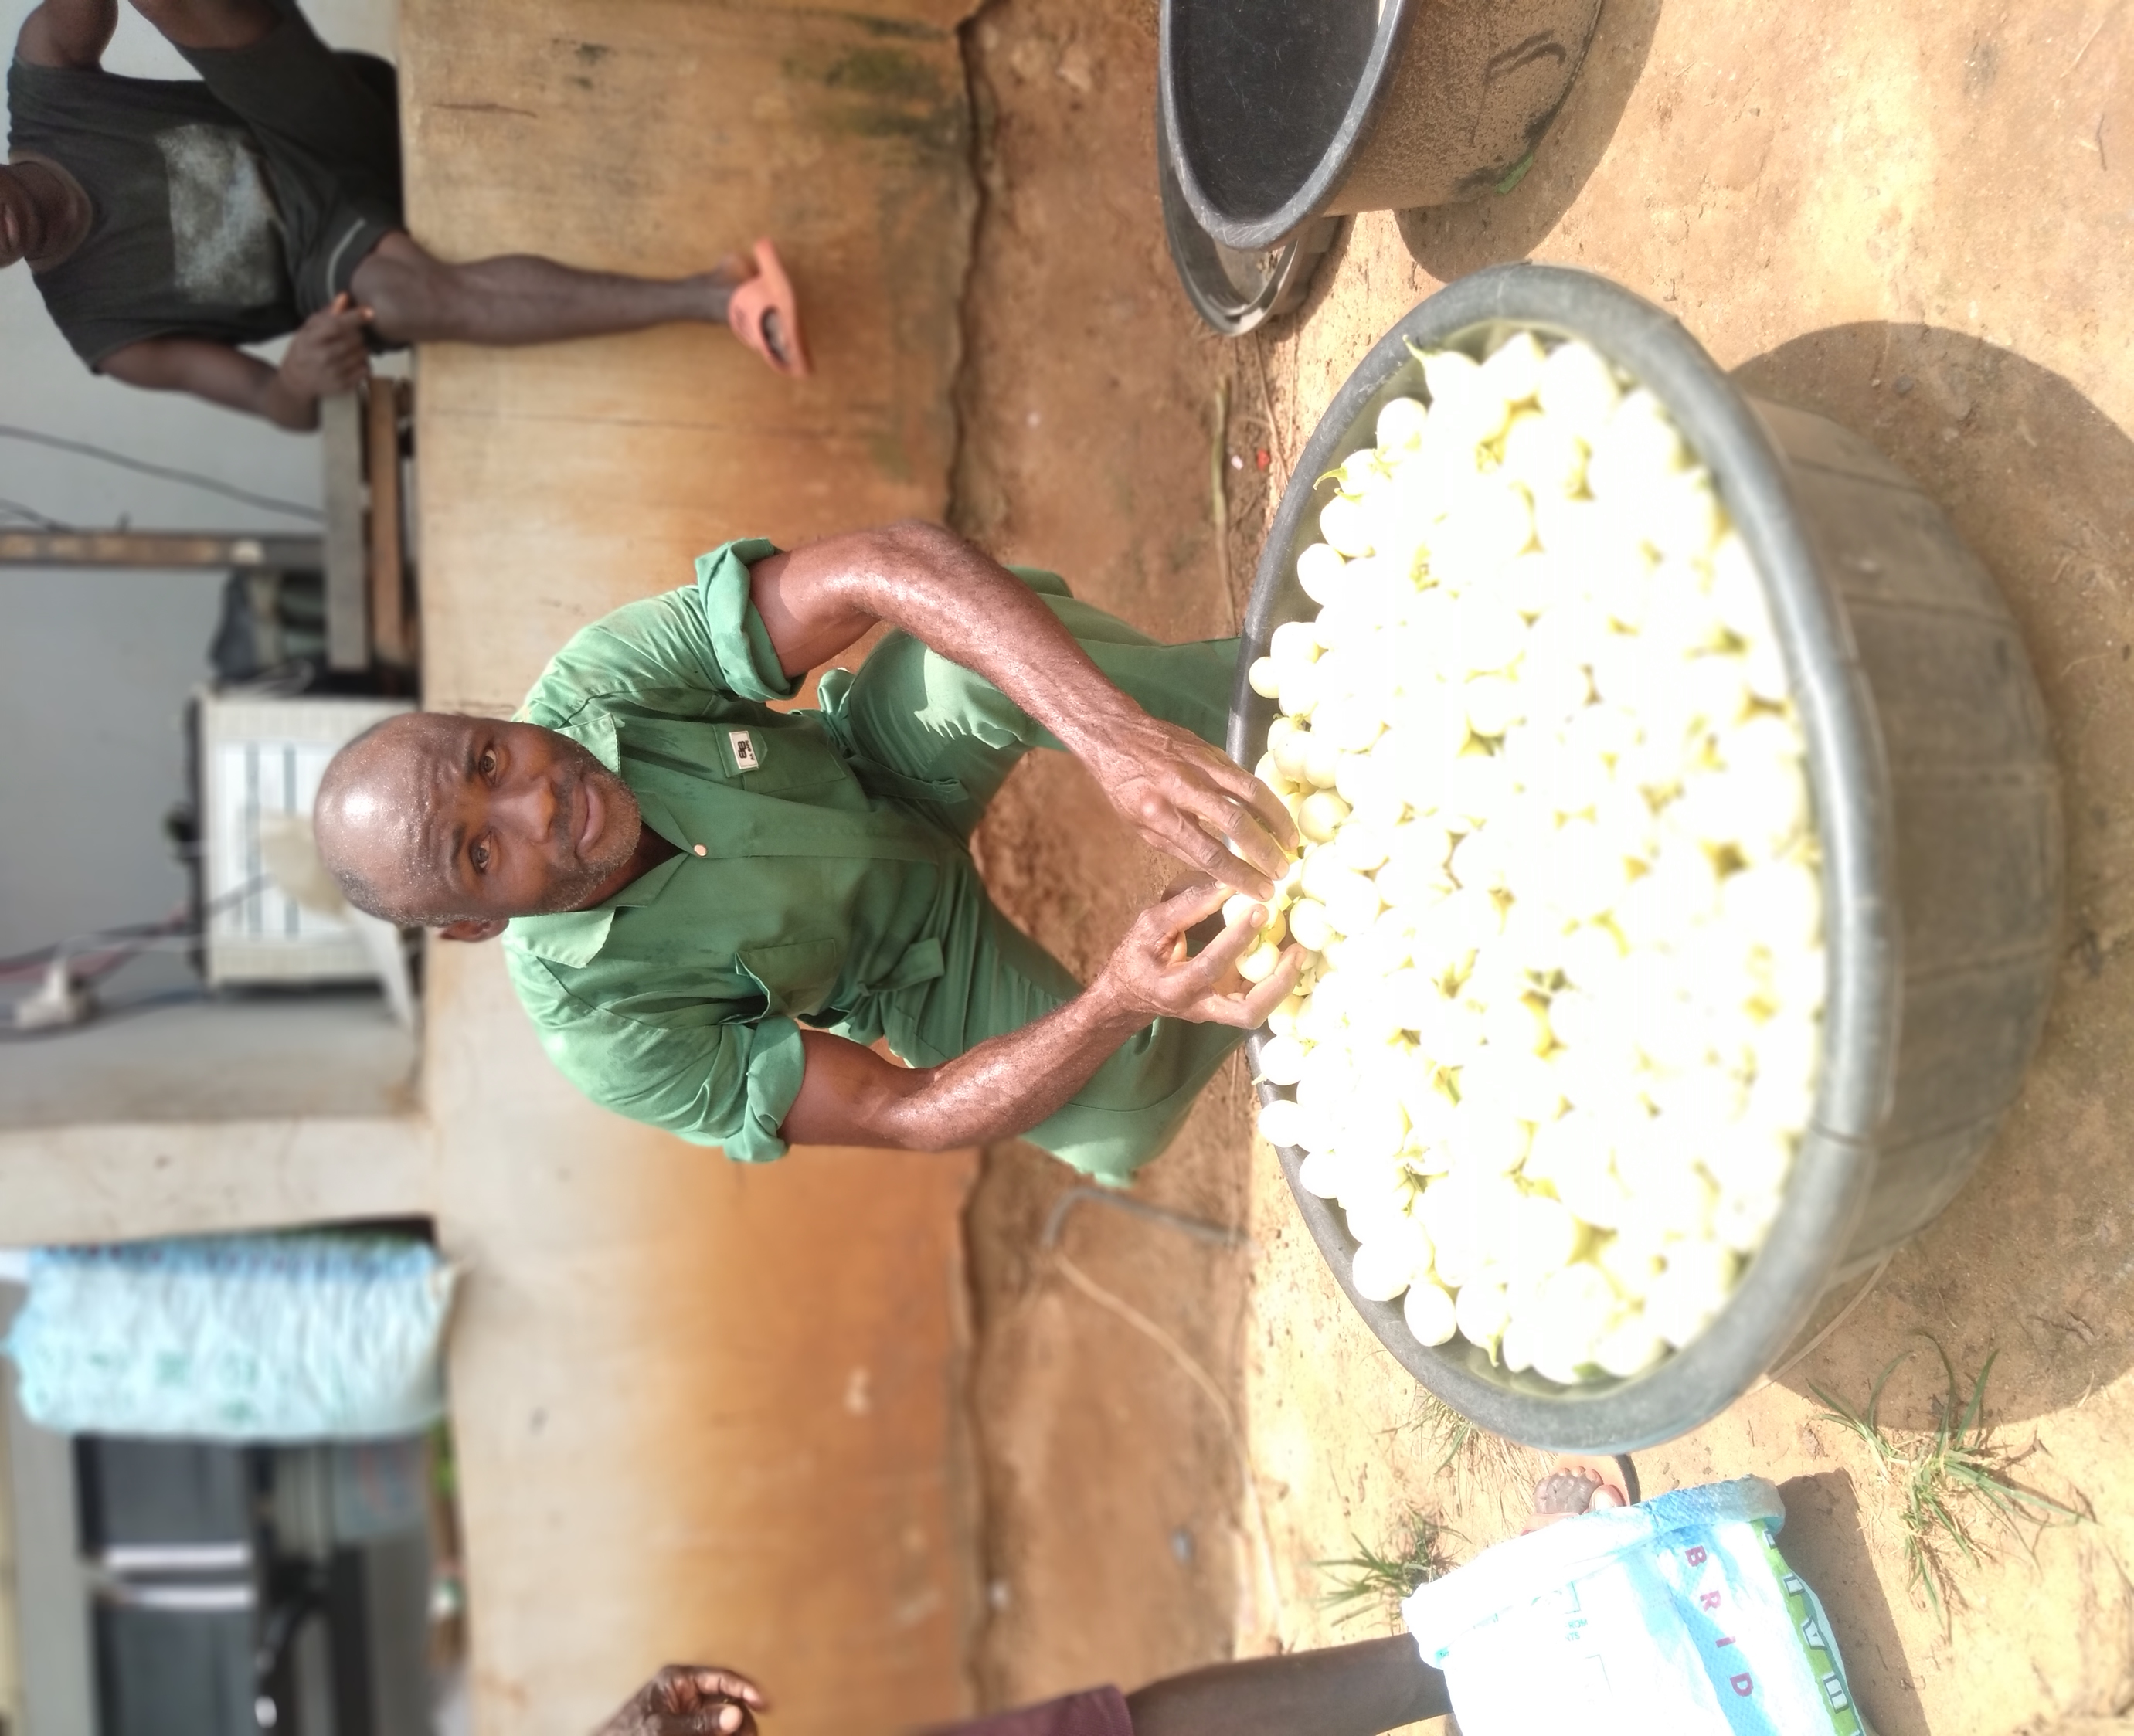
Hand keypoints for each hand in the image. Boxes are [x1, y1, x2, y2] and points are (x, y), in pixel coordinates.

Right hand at [277, 292, 371, 400]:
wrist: (297, 380)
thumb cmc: (305, 349)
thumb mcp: (309, 328)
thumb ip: (328, 313)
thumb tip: (345, 296)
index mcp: (312, 339)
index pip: (337, 326)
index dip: (355, 317)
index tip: (370, 311)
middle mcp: (323, 357)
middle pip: (355, 339)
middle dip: (357, 333)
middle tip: (350, 334)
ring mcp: (334, 373)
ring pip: (363, 354)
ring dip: (361, 348)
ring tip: (349, 349)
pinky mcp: (344, 386)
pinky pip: (366, 369)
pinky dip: (363, 363)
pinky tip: (352, 362)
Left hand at [593, 1665, 768, 1735]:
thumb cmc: (627, 1734)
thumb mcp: (662, 1730)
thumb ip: (700, 1723)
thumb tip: (737, 1714)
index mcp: (678, 1680)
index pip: (721, 1678)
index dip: (745, 1689)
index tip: (765, 1704)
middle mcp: (687, 1693)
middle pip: (728, 1701)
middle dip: (740, 1720)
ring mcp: (688, 1713)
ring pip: (723, 1719)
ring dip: (733, 1730)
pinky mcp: (687, 1729)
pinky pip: (713, 1730)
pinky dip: (722, 1734)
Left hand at [1086, 713, 1299, 899]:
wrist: (1116, 734)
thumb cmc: (1124, 787)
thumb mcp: (1140, 826)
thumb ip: (1179, 848)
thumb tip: (1217, 873)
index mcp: (1159, 813)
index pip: (1208, 851)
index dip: (1240, 875)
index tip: (1261, 891)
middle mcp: (1182, 787)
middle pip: (1235, 823)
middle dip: (1264, 851)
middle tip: (1282, 872)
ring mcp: (1200, 764)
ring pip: (1251, 793)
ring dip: (1276, 821)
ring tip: (1291, 843)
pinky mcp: (1212, 751)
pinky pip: (1245, 776)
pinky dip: (1266, 799)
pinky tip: (1276, 816)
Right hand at [1097, 881, 1303, 1027]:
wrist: (1129, 992)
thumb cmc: (1138, 956)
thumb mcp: (1150, 927)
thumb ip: (1185, 907)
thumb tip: (1225, 884)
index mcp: (1174, 989)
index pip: (1210, 965)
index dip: (1236, 938)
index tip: (1259, 907)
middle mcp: (1198, 1008)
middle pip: (1247, 1012)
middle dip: (1276, 982)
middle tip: (1296, 949)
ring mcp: (1214, 1013)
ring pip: (1256, 1013)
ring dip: (1281, 985)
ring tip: (1297, 953)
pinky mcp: (1224, 1009)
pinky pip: (1255, 1001)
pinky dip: (1273, 981)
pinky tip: (1285, 955)